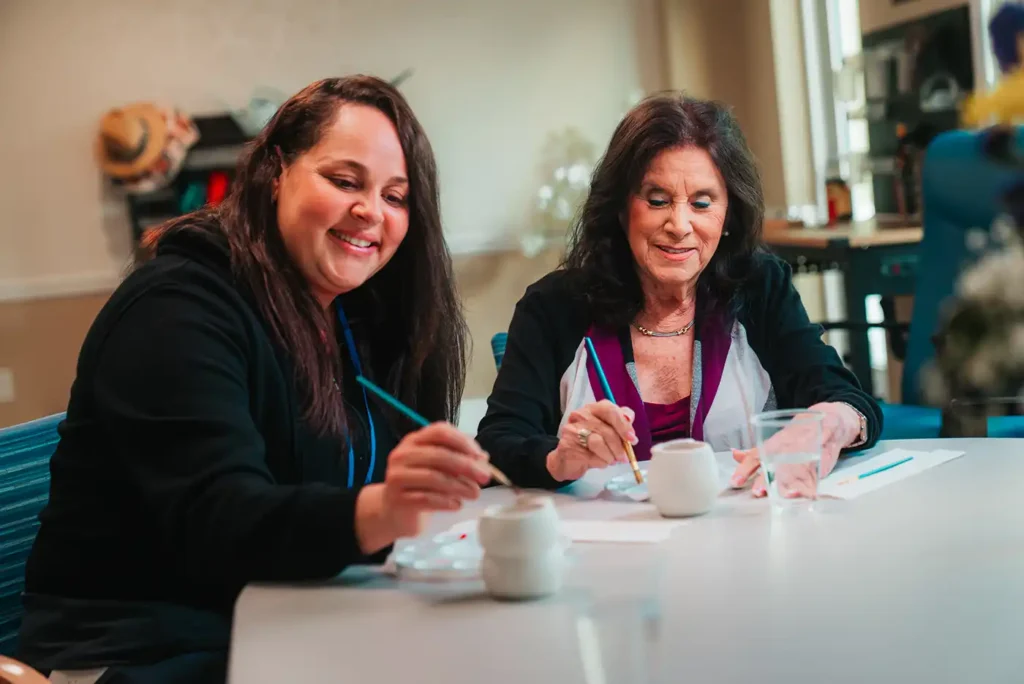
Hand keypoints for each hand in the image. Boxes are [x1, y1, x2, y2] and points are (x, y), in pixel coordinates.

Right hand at [355, 422, 490, 552]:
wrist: (393, 511)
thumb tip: (484, 459)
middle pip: (439, 454)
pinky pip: (427, 498)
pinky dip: (446, 501)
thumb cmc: (421, 485)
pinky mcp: (398, 498)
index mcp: (414, 440)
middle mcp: (402, 454)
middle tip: (485, 478)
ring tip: (475, 494)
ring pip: (434, 477)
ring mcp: (397, 476)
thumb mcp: (440, 469)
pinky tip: (457, 505)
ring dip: (460, 486)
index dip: (463, 441)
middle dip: (467, 466)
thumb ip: (460, 460)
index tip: (480, 456)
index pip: (440, 431)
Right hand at [546, 400, 636, 481]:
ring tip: (611, 460)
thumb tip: (631, 429)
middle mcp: (581, 415)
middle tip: (624, 457)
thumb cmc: (591, 443)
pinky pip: (591, 456)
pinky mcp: (568, 446)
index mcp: (593, 408)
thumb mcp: (607, 430)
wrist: (566, 459)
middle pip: (607, 430)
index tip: (632, 440)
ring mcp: (572, 430)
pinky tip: (599, 463)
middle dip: (619, 446)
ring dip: (610, 456)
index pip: (610, 410)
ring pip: (599, 443)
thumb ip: (620, 424)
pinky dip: (600, 462)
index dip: (624, 425)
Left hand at [729, 402, 862, 497]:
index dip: (744, 469)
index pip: (755, 456)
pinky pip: (817, 469)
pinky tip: (810, 491)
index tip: (735, 481)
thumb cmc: (796, 436)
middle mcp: (786, 448)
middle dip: (765, 479)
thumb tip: (735, 455)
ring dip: (790, 482)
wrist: (826, 420)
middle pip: (773, 464)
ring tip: (785, 495)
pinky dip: (814, 480)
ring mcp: (805, 452)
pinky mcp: (823, 457)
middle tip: (758, 492)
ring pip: (795, 468)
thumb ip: (755, 453)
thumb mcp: (774, 442)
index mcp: (773, 446)